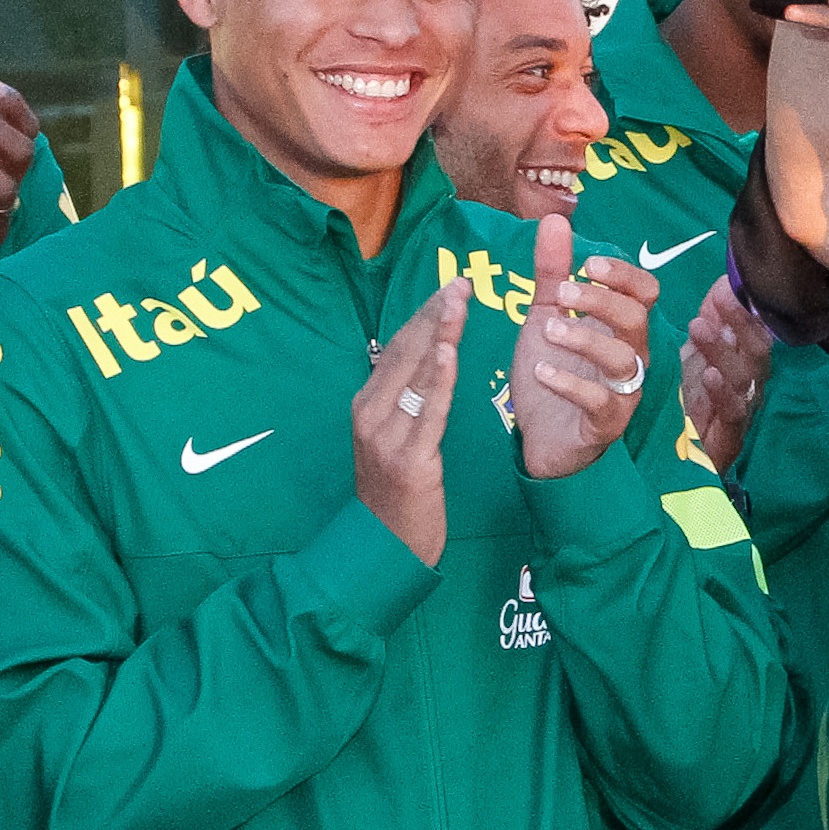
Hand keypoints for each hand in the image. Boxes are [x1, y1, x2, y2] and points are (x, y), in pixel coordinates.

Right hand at [353, 281, 466, 564]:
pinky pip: (428, 413)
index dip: (425, 314)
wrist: (385, 548)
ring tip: (459, 301)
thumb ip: (404, 400)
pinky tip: (451, 352)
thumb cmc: (396, 492)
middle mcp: (370, 414)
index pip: (398, 348)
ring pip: (418, 375)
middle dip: (435, 314)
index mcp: (366, 404)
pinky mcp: (409, 460)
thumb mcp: (391, 438)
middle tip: (461, 281)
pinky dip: (440, 379)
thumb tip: (427, 358)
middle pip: (407, 353)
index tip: (450, 286)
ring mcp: (386, 436)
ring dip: (441, 334)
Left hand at [514, 218, 655, 481]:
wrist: (535, 436)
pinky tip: (541, 370)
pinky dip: (571, 383)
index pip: (644, 292)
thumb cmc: (551, 371)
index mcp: (620, 328)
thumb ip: (551, 272)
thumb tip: (554, 219)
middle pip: (637, 320)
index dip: (623, 275)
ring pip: (623, 360)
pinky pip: (601, 403)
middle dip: (601, 301)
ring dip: (585, 338)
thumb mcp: (545, 316)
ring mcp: (622, 393)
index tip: (588, 264)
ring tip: (548, 328)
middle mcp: (630, 357)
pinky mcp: (604, 426)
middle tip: (563, 292)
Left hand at [678, 281, 771, 475]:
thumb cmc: (692, 396)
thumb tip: (726, 279)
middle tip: (717, 300)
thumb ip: (712, 318)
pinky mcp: (730, 438)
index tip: (725, 283)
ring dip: (723, 350)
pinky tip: (709, 375)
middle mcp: (750, 382)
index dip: (743, 305)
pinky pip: (734, 413)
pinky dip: (723, 393)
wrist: (676, 455)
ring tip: (698, 328)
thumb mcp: (699, 351)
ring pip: (746, 377)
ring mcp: (743, 409)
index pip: (755, 326)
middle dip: (740, 321)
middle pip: (757, 348)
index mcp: (745, 358)